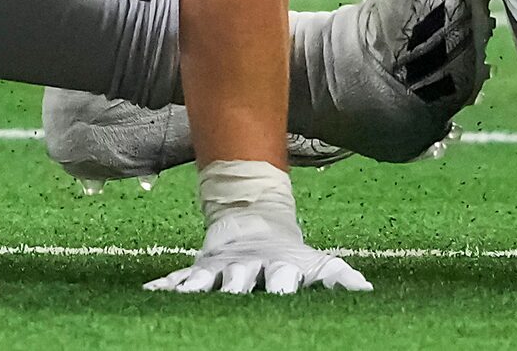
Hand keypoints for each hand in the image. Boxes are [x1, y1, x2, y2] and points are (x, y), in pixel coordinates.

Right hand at [146, 191, 368, 294]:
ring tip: (185, 301)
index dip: (281, 288)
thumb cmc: (290, 255)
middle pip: (239, 282)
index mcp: (277, 267)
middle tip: (230, 300)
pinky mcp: (201, 268)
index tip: (281, 295)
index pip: (279, 280)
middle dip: (234, 290)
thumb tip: (368, 291)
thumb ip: (340, 279)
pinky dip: (165, 287)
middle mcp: (247, 267)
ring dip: (197, 290)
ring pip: (206, 281)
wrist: (252, 216)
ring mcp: (221, 267)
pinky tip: (148, 296)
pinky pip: (179, 279)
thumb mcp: (318, 264)